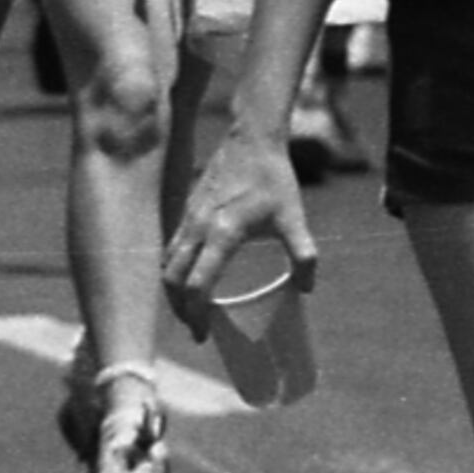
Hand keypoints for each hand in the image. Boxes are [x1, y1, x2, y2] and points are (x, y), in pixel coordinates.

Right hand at [163, 119, 318, 331]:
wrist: (253, 138)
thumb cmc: (274, 178)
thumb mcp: (294, 218)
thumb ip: (303, 255)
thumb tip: (306, 289)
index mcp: (223, 233)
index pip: (197, 284)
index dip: (196, 315)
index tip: (204, 334)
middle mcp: (198, 227)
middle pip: (172, 279)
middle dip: (179, 309)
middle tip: (196, 328)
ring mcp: (189, 217)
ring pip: (167, 263)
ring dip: (173, 290)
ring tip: (191, 309)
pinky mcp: (187, 209)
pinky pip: (171, 247)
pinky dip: (174, 269)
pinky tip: (190, 277)